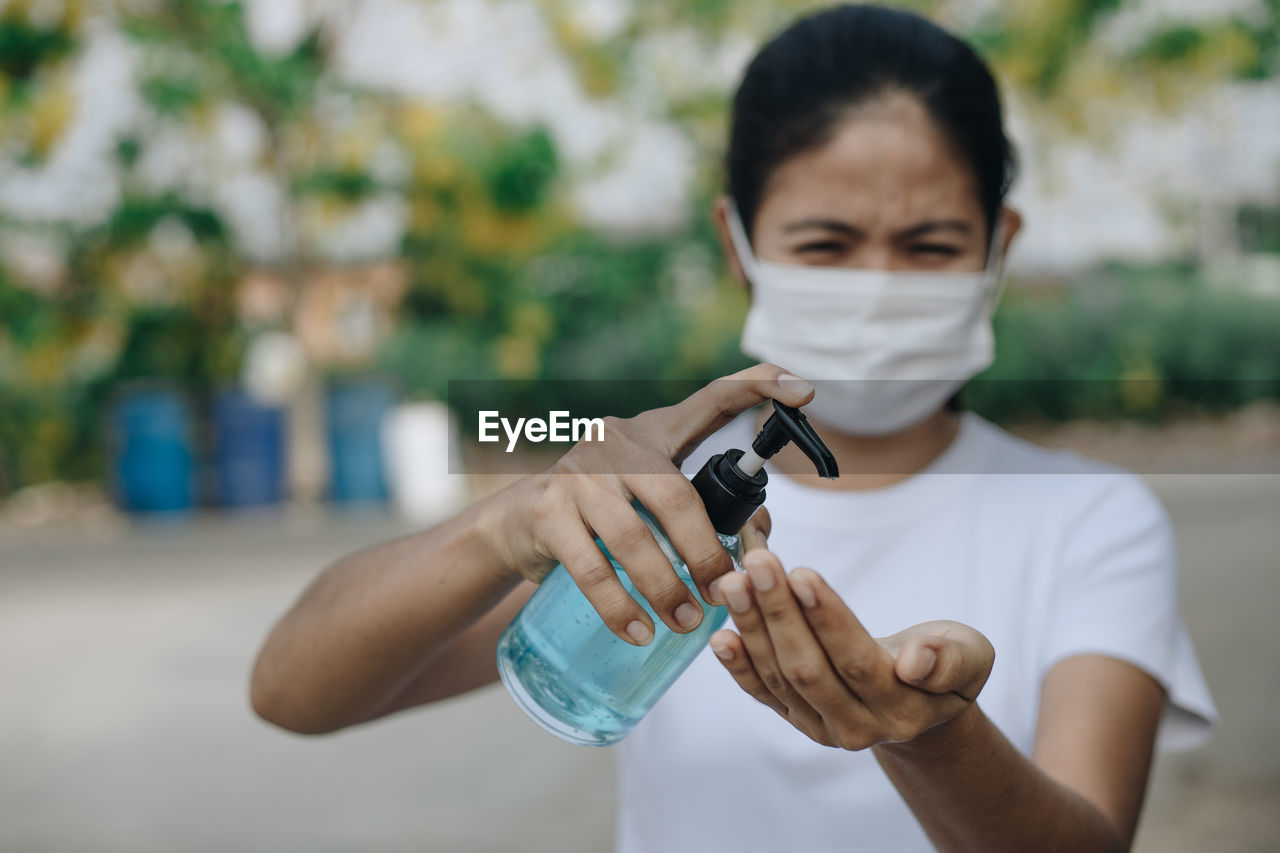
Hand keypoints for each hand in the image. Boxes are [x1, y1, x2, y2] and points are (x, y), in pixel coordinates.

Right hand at [494, 364, 813, 645]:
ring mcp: (579, 475)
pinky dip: (619, 607)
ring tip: (686, 623)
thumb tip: (759, 553)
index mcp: (655, 432)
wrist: (516, 525)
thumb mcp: (647, 496)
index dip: (758, 387)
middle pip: (676, 496)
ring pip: (634, 539)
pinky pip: (591, 568)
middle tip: (725, 595)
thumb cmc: (601, 515)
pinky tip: (639, 632)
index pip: (711, 400)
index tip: (805, 387)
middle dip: (705, 553)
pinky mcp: (548, 511)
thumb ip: (698, 512)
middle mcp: (617, 442)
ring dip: (665, 589)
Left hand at [709, 548, 993, 749]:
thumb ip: (950, 659)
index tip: (801, 574)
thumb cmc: (943, 664)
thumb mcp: (967, 655)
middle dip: (779, 613)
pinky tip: (720, 635)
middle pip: (809, 668)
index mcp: (901, 708)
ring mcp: (821, 727)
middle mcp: (857, 726)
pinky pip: (761, 693)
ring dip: (753, 627)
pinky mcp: (796, 719)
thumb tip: (915, 663)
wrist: (919, 702)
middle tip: (759, 565)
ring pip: (779, 677)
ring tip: (734, 583)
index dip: (826, 618)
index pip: (856, 661)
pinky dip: (738, 666)